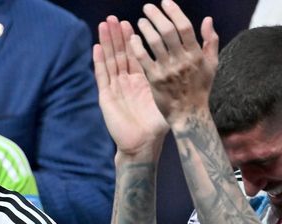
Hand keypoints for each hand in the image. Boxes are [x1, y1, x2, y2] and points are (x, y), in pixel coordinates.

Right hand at [94, 16, 168, 159]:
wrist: (143, 143)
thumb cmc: (158, 123)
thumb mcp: (170, 95)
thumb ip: (177, 76)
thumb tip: (189, 61)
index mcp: (141, 79)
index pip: (136, 53)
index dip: (133, 38)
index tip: (133, 21)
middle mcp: (126, 81)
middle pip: (120, 53)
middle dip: (117, 35)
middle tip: (114, 18)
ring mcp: (115, 87)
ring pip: (110, 60)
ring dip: (106, 42)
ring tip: (104, 25)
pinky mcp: (106, 96)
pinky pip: (102, 75)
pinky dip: (99, 61)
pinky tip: (96, 47)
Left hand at [130, 0, 218, 124]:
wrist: (188, 115)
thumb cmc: (200, 89)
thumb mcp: (211, 65)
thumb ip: (211, 41)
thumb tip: (208, 20)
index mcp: (196, 54)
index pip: (185, 27)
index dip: (174, 12)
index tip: (165, 2)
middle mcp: (182, 60)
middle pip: (167, 32)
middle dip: (156, 16)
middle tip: (147, 8)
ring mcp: (167, 70)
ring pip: (154, 43)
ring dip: (145, 29)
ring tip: (140, 21)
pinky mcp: (154, 80)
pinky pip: (143, 60)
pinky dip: (137, 47)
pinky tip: (132, 39)